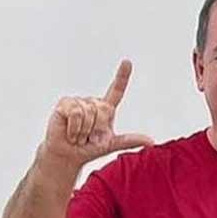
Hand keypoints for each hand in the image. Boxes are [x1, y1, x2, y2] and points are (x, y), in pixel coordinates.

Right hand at [40, 60, 154, 170]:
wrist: (68, 155)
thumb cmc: (89, 148)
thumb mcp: (111, 145)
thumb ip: (130, 141)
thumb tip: (151, 141)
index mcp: (106, 109)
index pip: (116, 90)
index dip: (122, 76)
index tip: (127, 62)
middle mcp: (93, 102)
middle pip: (104, 109)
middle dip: (98, 128)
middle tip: (90, 138)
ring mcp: (78, 101)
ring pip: (89, 112)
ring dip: (86, 131)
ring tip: (79, 136)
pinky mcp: (65, 104)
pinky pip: (77, 114)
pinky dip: (76, 128)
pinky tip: (71, 134)